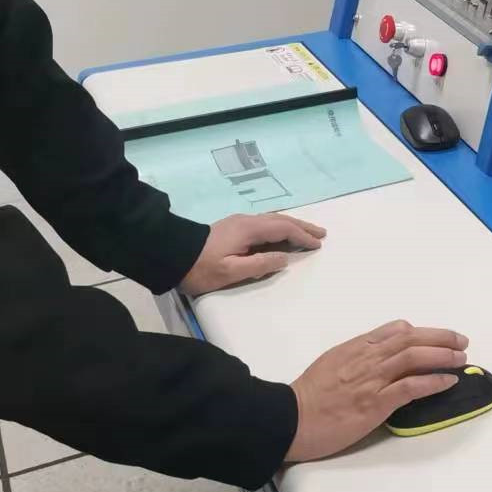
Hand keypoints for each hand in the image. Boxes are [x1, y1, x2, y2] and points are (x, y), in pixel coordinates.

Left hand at [178, 212, 325, 295]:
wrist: (170, 255)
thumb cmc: (201, 268)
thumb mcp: (231, 272)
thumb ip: (260, 265)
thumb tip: (285, 258)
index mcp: (249, 229)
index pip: (283, 229)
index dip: (302, 236)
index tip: (318, 244)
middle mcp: (247, 221)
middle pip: (281, 220)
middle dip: (302, 226)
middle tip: (321, 233)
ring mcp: (239, 222)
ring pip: (272, 220)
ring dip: (292, 225)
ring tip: (307, 232)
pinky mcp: (233, 227)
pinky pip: (265, 223)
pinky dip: (280, 227)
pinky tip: (281, 233)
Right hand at [284, 320, 469, 462]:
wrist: (289, 419)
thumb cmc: (307, 397)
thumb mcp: (331, 363)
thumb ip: (356, 356)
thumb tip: (379, 353)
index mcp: (356, 348)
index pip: (394, 330)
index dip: (420, 331)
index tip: (436, 336)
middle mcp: (367, 359)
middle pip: (411, 339)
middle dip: (440, 337)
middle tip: (461, 341)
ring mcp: (372, 380)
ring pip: (414, 357)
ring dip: (442, 355)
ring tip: (462, 358)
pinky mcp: (375, 404)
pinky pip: (410, 387)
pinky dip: (432, 381)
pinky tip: (447, 381)